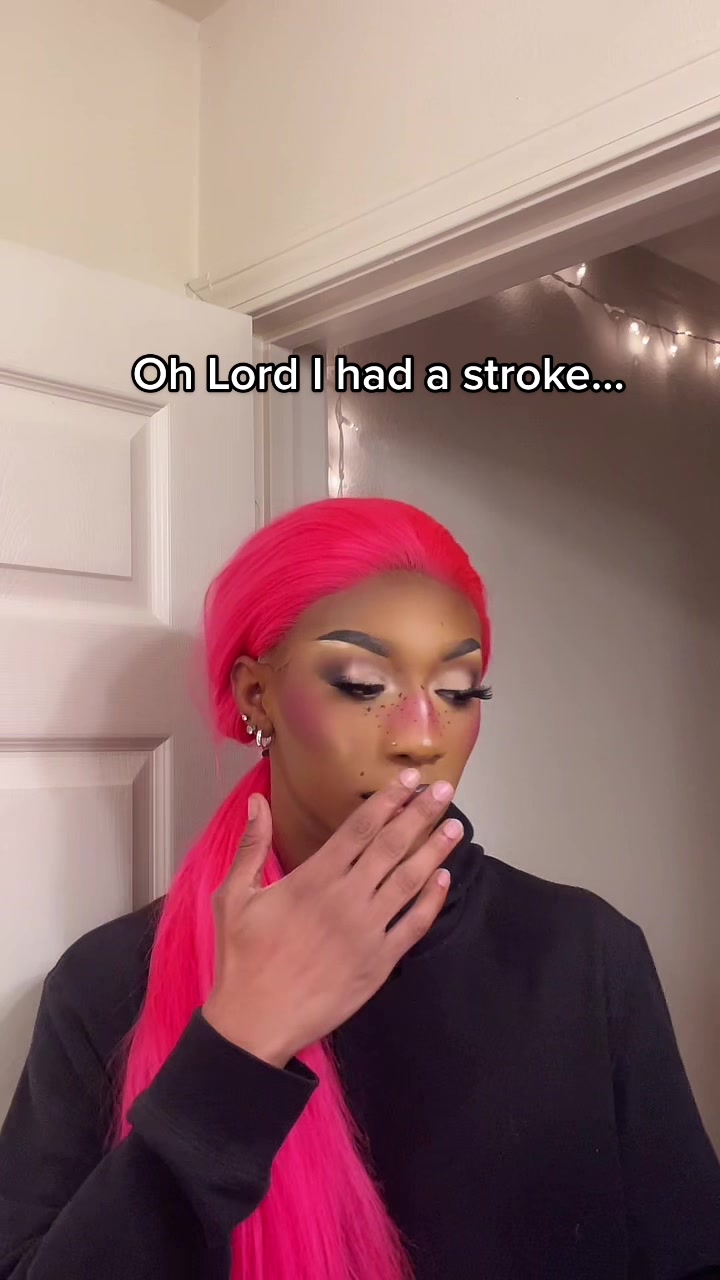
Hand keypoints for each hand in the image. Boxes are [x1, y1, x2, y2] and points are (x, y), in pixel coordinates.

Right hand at [202, 773, 461, 1066]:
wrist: (255, 1021)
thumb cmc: (242, 957)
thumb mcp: (234, 896)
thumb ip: (251, 845)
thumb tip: (256, 800)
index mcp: (314, 878)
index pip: (360, 828)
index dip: (387, 801)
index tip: (409, 780)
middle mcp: (347, 898)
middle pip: (392, 846)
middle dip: (420, 815)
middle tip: (445, 791)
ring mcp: (367, 931)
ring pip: (409, 881)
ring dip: (434, 851)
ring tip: (456, 828)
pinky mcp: (379, 962)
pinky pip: (413, 926)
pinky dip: (431, 901)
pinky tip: (443, 880)